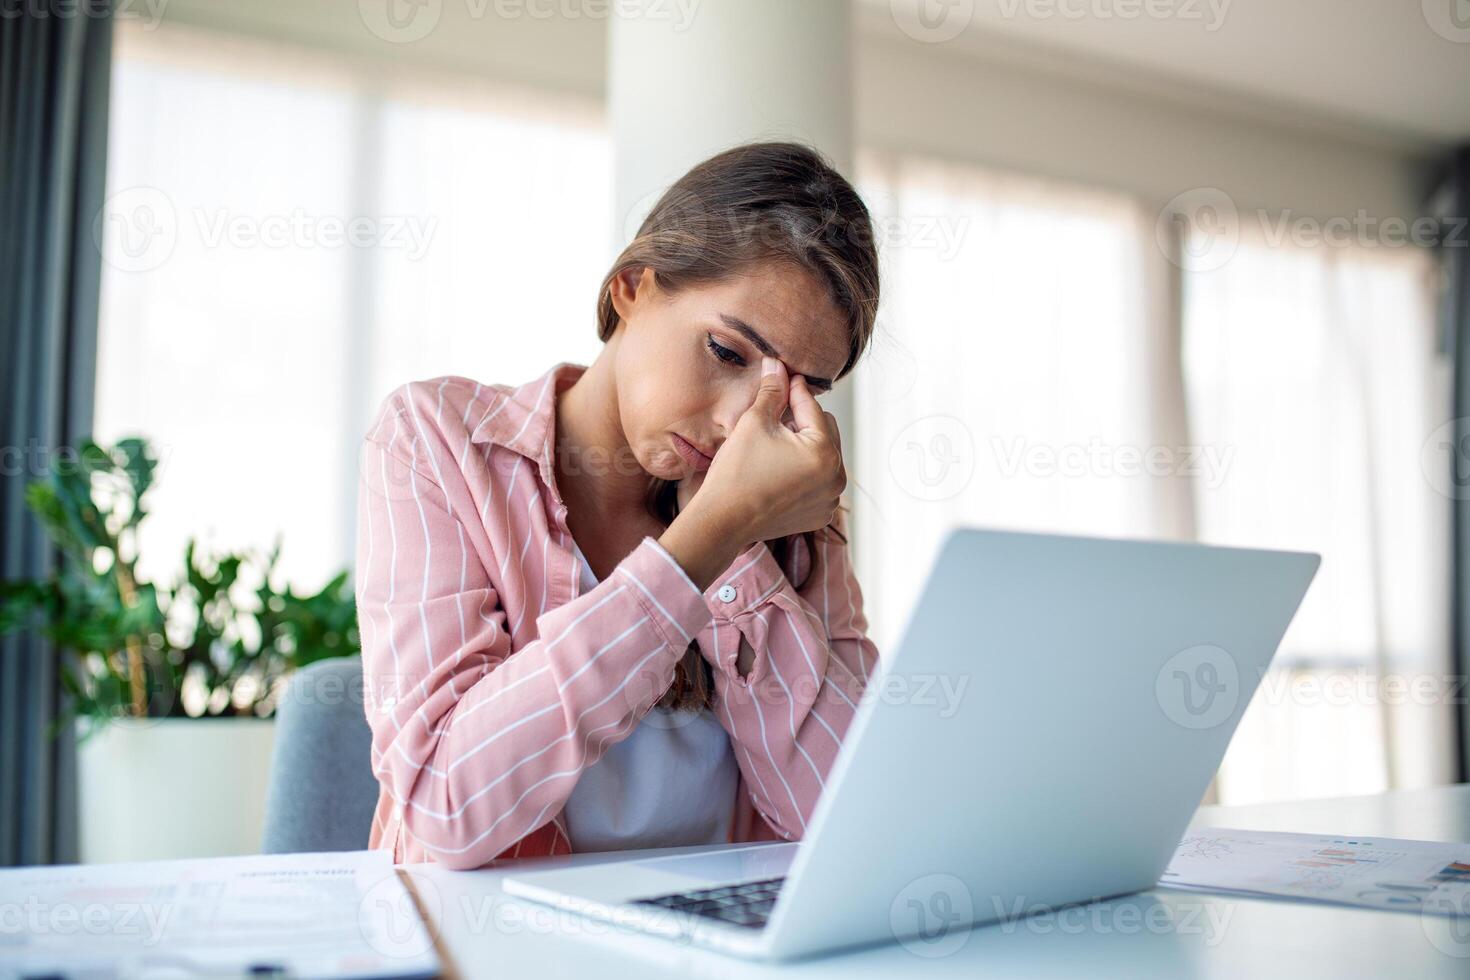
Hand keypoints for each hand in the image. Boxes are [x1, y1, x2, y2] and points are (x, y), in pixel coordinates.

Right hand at [687, 355, 845, 550]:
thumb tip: (777, 364)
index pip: (812, 407)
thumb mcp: (754, 422)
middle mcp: (835, 477)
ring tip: (776, 446)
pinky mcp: (820, 514)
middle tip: (774, 419)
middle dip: (802, 421)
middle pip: (825, 430)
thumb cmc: (736, 472)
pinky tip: (779, 471)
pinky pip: (820, 481)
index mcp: (824, 452)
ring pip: (824, 455)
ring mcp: (830, 499)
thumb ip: (772, 391)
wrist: (722, 520)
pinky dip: (805, 472)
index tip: (784, 377)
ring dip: (806, 445)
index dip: (794, 390)